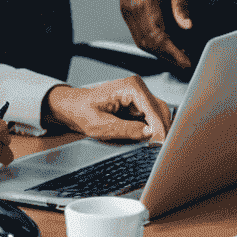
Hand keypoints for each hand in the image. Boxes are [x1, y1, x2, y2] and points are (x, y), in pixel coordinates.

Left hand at [43, 77, 172, 142]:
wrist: (73, 107)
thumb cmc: (82, 112)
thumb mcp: (101, 125)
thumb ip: (126, 129)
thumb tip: (150, 133)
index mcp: (130, 87)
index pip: (153, 108)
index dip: (159, 127)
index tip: (161, 144)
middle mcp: (138, 87)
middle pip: (160, 109)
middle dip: (163, 129)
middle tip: (162, 149)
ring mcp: (139, 94)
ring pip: (159, 113)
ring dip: (159, 129)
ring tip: (156, 147)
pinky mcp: (138, 103)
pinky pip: (151, 116)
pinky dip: (153, 128)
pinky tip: (150, 140)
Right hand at [118, 0, 193, 74]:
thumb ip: (181, 5)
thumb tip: (188, 27)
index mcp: (144, 4)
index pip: (159, 39)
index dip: (174, 53)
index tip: (187, 62)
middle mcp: (132, 11)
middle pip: (148, 45)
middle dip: (167, 56)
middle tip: (185, 61)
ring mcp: (126, 11)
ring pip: (140, 41)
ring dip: (158, 50)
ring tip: (177, 52)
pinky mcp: (125, 9)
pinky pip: (136, 32)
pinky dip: (150, 41)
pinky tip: (163, 39)